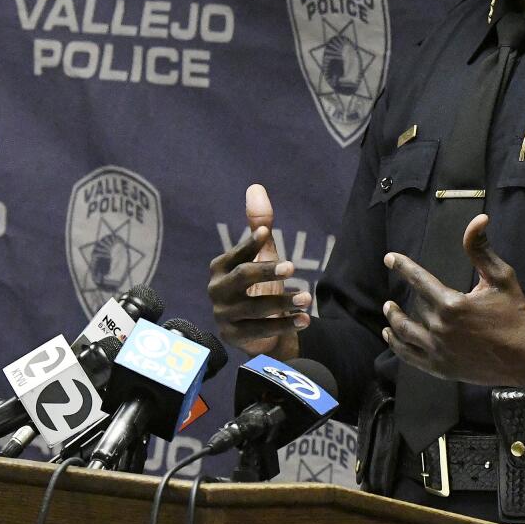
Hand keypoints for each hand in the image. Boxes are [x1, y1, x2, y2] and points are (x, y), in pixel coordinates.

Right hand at [207, 184, 310, 358]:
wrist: (261, 330)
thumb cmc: (260, 284)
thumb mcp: (262, 254)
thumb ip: (259, 223)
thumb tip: (256, 188)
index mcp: (221, 268)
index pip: (236, 253)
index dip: (249, 243)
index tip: (265, 233)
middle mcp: (217, 290)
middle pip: (242, 278)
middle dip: (267, 271)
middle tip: (293, 266)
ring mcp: (224, 315)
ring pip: (255, 307)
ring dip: (283, 301)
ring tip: (307, 297)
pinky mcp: (235, 336)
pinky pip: (261, 330)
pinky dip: (284, 324)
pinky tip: (304, 319)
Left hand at [380, 214, 524, 386]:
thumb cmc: (516, 314)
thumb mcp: (501, 277)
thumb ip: (481, 249)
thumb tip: (478, 219)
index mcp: (452, 304)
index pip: (419, 280)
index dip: (403, 266)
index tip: (390, 258)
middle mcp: (440, 328)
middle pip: (416, 307)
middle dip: (408, 296)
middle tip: (401, 291)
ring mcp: (438, 351)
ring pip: (404, 333)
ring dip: (394, 319)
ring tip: (388, 309)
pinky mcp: (440, 368)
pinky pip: (409, 356)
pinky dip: (397, 345)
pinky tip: (392, 336)